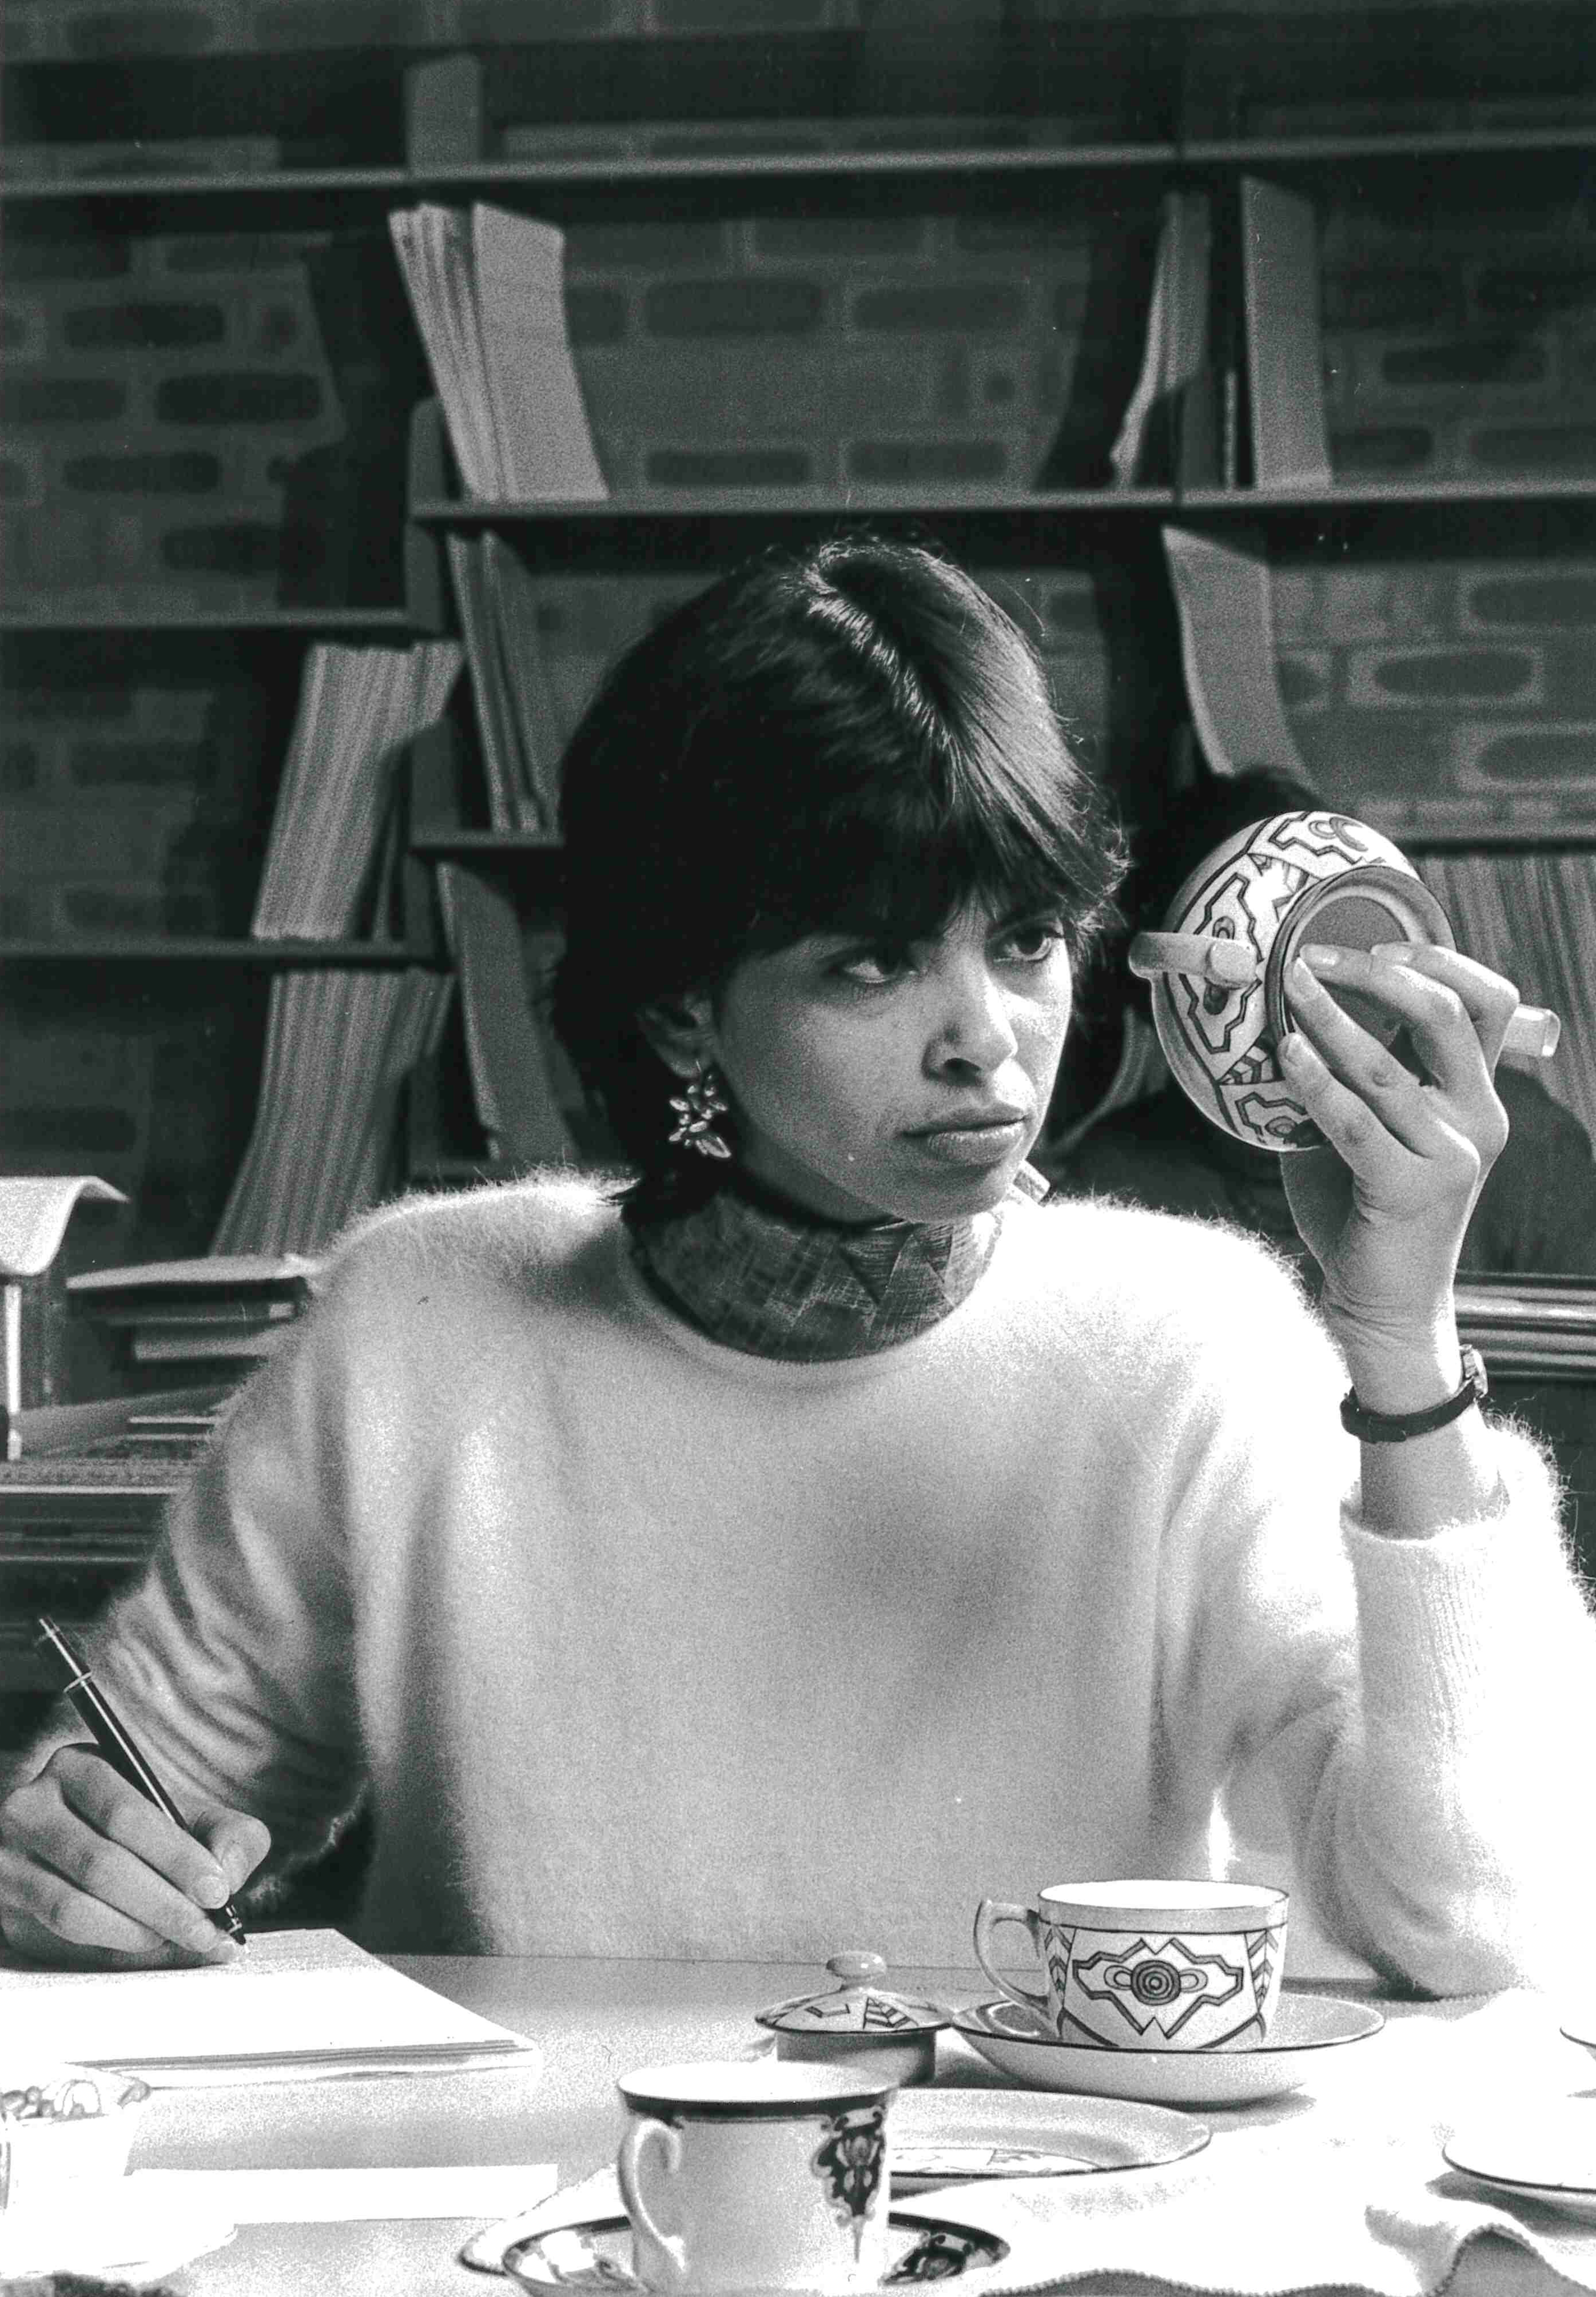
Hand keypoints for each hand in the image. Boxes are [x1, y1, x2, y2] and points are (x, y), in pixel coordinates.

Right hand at [0, 1743, 269, 1967]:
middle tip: (208, 1928)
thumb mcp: (189, 1816)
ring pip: (76, 1905)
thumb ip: (228, 1833)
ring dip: (140, 1929)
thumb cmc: (142, 1831)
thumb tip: (230, 1871)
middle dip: (165, 1902)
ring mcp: (11, 1855)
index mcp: (80, 1767)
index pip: (124, 1811)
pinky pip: (60, 1930)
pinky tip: (150, 1940)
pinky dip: (114, 1940)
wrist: (75, 1847)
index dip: (175, 1855)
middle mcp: (34, 1805)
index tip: (217, 1889)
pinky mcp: (7, 1899)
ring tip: (185, 1936)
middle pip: (101, 1864)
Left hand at [1277, 941, 1516, 1363]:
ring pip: (1388, 1066)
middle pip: (1448, 1014)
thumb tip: (1289, 1002)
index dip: (1435, 960)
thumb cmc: (1363, 1207)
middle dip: (1376, 974)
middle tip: (1309, 957)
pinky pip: (1355, 1122)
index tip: (1371, 945)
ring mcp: (1452, 1155)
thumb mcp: (1371, 1125)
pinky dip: (1315, 1083)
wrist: (1382, 1304)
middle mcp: (1478, 1117)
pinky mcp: (1411, 1191)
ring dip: (1329, 1018)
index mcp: (1476, 1094)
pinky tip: (1283, 1055)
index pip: (1486, 1001)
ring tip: (1283, 990)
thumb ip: (1355, 1072)